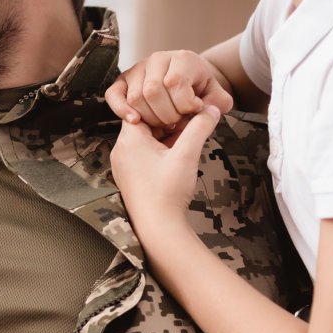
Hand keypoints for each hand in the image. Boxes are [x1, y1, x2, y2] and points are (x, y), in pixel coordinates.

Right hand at [107, 50, 234, 134]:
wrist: (188, 81)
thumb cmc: (200, 90)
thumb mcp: (217, 96)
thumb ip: (218, 104)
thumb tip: (204, 110)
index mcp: (182, 58)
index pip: (175, 82)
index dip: (185, 104)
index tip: (194, 111)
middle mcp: (157, 59)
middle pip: (153, 92)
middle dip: (167, 115)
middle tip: (177, 121)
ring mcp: (137, 69)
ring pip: (136, 98)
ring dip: (150, 117)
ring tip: (164, 121)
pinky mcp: (122, 81)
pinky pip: (114, 95)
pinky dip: (121, 110)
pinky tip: (135, 121)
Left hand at [111, 106, 221, 237]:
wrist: (158, 228)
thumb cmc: (167, 192)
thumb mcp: (187, 154)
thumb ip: (199, 127)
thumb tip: (211, 110)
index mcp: (129, 139)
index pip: (143, 107)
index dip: (165, 104)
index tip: (184, 109)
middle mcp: (121, 150)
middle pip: (146, 123)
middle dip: (169, 122)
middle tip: (190, 123)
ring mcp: (124, 165)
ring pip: (147, 140)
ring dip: (166, 138)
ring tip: (186, 140)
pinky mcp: (131, 177)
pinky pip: (145, 155)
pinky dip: (161, 152)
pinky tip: (177, 157)